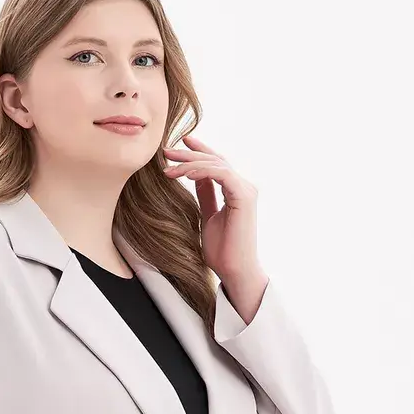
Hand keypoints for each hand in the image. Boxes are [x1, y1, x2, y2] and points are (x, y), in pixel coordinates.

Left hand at [162, 134, 267, 298]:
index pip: (217, 164)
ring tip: (169, 168)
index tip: (179, 144)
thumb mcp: (207, 216)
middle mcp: (243, 187)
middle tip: (167, 150)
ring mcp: (246, 190)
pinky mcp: (243, 196)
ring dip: (190, 163)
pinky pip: (221, 174)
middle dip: (190, 153)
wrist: (233, 270)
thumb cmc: (222, 250)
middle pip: (215, 160)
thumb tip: (195, 178)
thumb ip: (205, 195)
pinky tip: (184, 175)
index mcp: (236, 191)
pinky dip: (202, 171)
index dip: (199, 151)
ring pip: (216, 164)